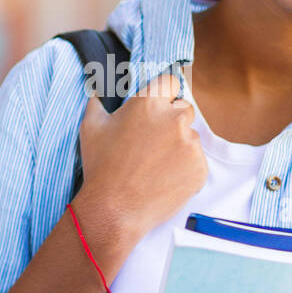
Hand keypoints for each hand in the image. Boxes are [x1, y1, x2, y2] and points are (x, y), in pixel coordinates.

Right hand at [76, 70, 207, 240]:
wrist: (114, 209)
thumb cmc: (101, 167)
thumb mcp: (91, 128)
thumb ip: (97, 102)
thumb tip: (96, 90)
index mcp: (149, 102)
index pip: (171, 83)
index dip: (165, 95)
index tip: (161, 106)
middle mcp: (174, 118)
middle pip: (184, 110)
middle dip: (172, 122)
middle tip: (153, 143)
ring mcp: (190, 144)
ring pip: (191, 137)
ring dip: (179, 146)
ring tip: (155, 166)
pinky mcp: (200, 168)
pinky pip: (196, 162)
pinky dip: (184, 169)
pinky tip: (164, 179)